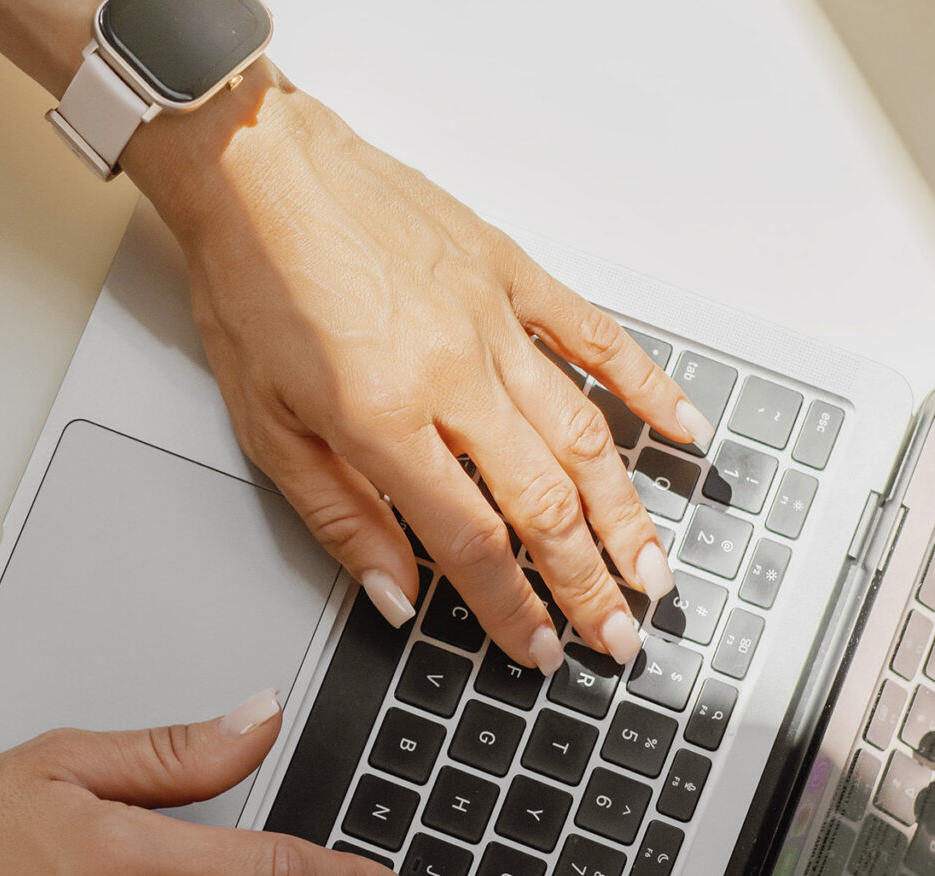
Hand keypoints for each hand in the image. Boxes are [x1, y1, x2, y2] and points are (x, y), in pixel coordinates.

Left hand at [125, 64, 711, 672]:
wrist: (257, 167)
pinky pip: (594, 336)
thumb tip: (393, 595)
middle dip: (587, 582)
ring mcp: (490, 318)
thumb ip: (338, 517)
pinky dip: (646, 385)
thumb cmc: (251, 285)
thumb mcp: (265, 425)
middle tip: (616, 635)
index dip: (512, 608)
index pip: (470, 541)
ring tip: (651, 569)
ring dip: (625, 512)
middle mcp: (450, 371)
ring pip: (581, 434)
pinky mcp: (510, 271)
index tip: (538, 649)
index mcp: (382, 417)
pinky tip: (682, 429)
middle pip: (543, 502)